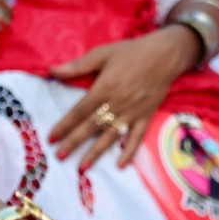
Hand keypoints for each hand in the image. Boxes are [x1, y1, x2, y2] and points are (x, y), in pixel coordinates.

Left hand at [48, 26, 197, 169]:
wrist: (166, 54)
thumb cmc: (132, 52)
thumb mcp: (103, 53)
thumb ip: (78, 65)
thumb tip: (52, 70)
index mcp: (105, 87)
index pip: (80, 111)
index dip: (65, 125)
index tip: (52, 137)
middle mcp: (117, 103)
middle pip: (91, 126)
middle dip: (74, 142)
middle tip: (60, 156)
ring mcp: (133, 111)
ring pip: (110, 136)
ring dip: (95, 153)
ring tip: (82, 168)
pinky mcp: (146, 115)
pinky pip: (136, 136)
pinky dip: (129, 151)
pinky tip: (120, 164)